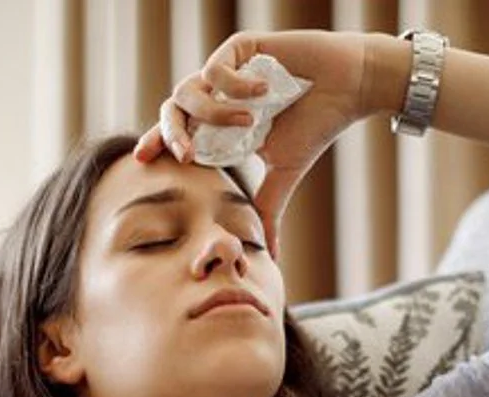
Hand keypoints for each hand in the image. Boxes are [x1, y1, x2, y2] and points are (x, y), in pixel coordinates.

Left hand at [134, 30, 404, 256]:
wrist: (347, 88)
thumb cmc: (316, 126)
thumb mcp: (284, 173)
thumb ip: (267, 208)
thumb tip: (273, 256)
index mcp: (220, 124)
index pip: (178, 133)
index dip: (158, 143)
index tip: (141, 160)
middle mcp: (217, 95)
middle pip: (171, 110)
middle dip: (171, 135)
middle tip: (187, 156)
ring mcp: (226, 70)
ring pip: (188, 89)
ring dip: (214, 112)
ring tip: (250, 122)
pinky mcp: (239, 48)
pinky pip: (215, 69)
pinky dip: (236, 86)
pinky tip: (266, 91)